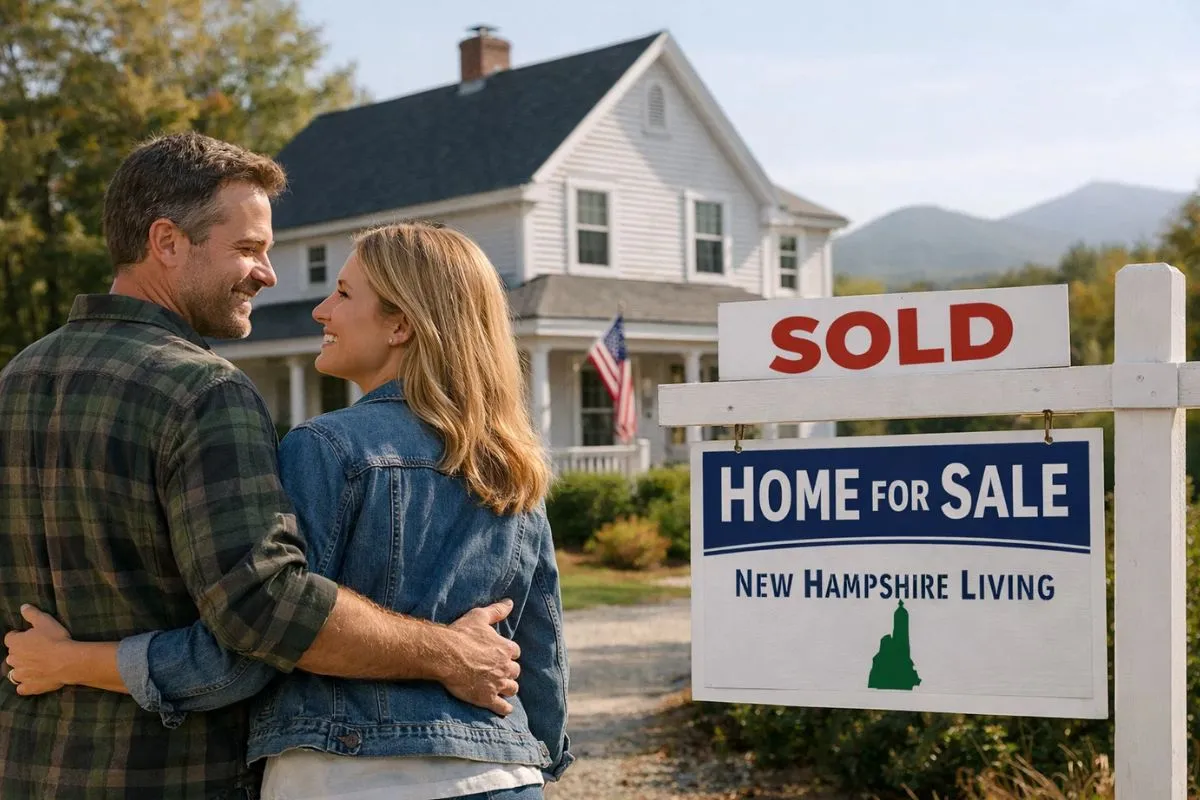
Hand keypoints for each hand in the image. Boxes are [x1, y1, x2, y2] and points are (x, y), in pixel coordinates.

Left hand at [4, 605, 71, 695]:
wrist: (68, 661)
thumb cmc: (56, 639)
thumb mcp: (45, 620)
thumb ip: (31, 613)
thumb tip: (23, 607)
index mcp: (15, 643)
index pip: (10, 638)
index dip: (19, 636)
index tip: (30, 636)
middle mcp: (13, 659)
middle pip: (12, 656)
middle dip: (21, 653)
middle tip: (36, 650)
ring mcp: (20, 675)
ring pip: (15, 672)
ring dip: (22, 669)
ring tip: (35, 666)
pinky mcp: (29, 687)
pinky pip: (22, 688)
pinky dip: (26, 685)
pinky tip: (34, 680)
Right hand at [440, 599, 520, 714]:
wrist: (445, 655)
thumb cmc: (461, 634)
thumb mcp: (479, 617)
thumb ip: (497, 610)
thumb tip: (510, 602)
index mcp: (505, 648)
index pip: (515, 652)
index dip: (508, 654)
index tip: (502, 655)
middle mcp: (505, 667)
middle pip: (515, 671)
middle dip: (509, 671)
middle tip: (500, 672)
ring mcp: (497, 683)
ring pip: (512, 689)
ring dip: (508, 688)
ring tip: (502, 688)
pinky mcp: (487, 698)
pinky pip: (502, 707)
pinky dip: (505, 708)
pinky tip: (505, 708)